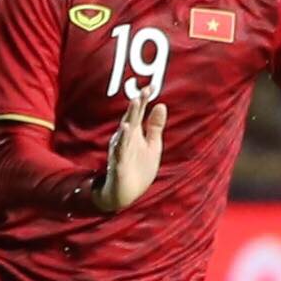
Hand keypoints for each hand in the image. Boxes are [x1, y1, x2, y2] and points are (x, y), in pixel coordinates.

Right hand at [93, 90, 165, 213]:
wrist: (126, 194)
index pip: (139, 112)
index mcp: (134, 133)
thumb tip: (161, 105)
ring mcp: (121, 151)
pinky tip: (124, 129)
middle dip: (137, 105)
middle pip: (132, 118)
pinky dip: (122, 140)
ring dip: (130, 116)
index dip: (144, 100)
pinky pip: (120, 151)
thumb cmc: (138, 168)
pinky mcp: (118, 164)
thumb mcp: (152, 145)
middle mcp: (126, 139)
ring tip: (135, 103)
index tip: (152, 86)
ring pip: (125, 131)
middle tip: (142, 91)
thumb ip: (155, 126)